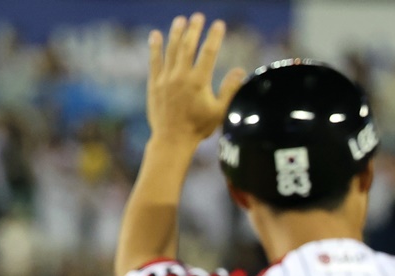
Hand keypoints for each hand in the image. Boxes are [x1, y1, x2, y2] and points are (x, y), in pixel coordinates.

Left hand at [146, 14, 244, 146]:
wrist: (172, 140)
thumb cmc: (199, 128)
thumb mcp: (219, 111)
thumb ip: (230, 90)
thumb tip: (241, 71)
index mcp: (199, 82)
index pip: (208, 53)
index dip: (214, 37)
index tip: (219, 24)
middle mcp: (181, 76)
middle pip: (188, 46)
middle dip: (194, 29)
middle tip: (199, 16)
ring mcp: (166, 79)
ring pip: (171, 50)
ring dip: (176, 33)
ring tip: (181, 20)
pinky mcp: (154, 84)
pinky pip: (154, 61)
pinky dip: (155, 47)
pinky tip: (155, 34)